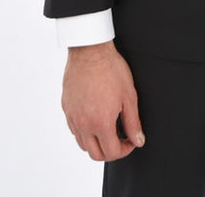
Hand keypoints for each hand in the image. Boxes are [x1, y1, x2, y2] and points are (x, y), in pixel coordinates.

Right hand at [61, 40, 145, 160]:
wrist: (90, 50)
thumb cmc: (111, 69)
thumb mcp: (129, 96)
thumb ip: (133, 123)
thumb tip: (138, 141)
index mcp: (101, 122)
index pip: (111, 152)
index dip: (125, 150)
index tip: (130, 140)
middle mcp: (83, 124)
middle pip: (95, 154)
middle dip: (110, 151)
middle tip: (121, 139)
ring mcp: (72, 117)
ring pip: (82, 144)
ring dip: (97, 142)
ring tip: (108, 128)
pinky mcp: (66, 108)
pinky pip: (74, 129)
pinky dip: (85, 131)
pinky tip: (95, 118)